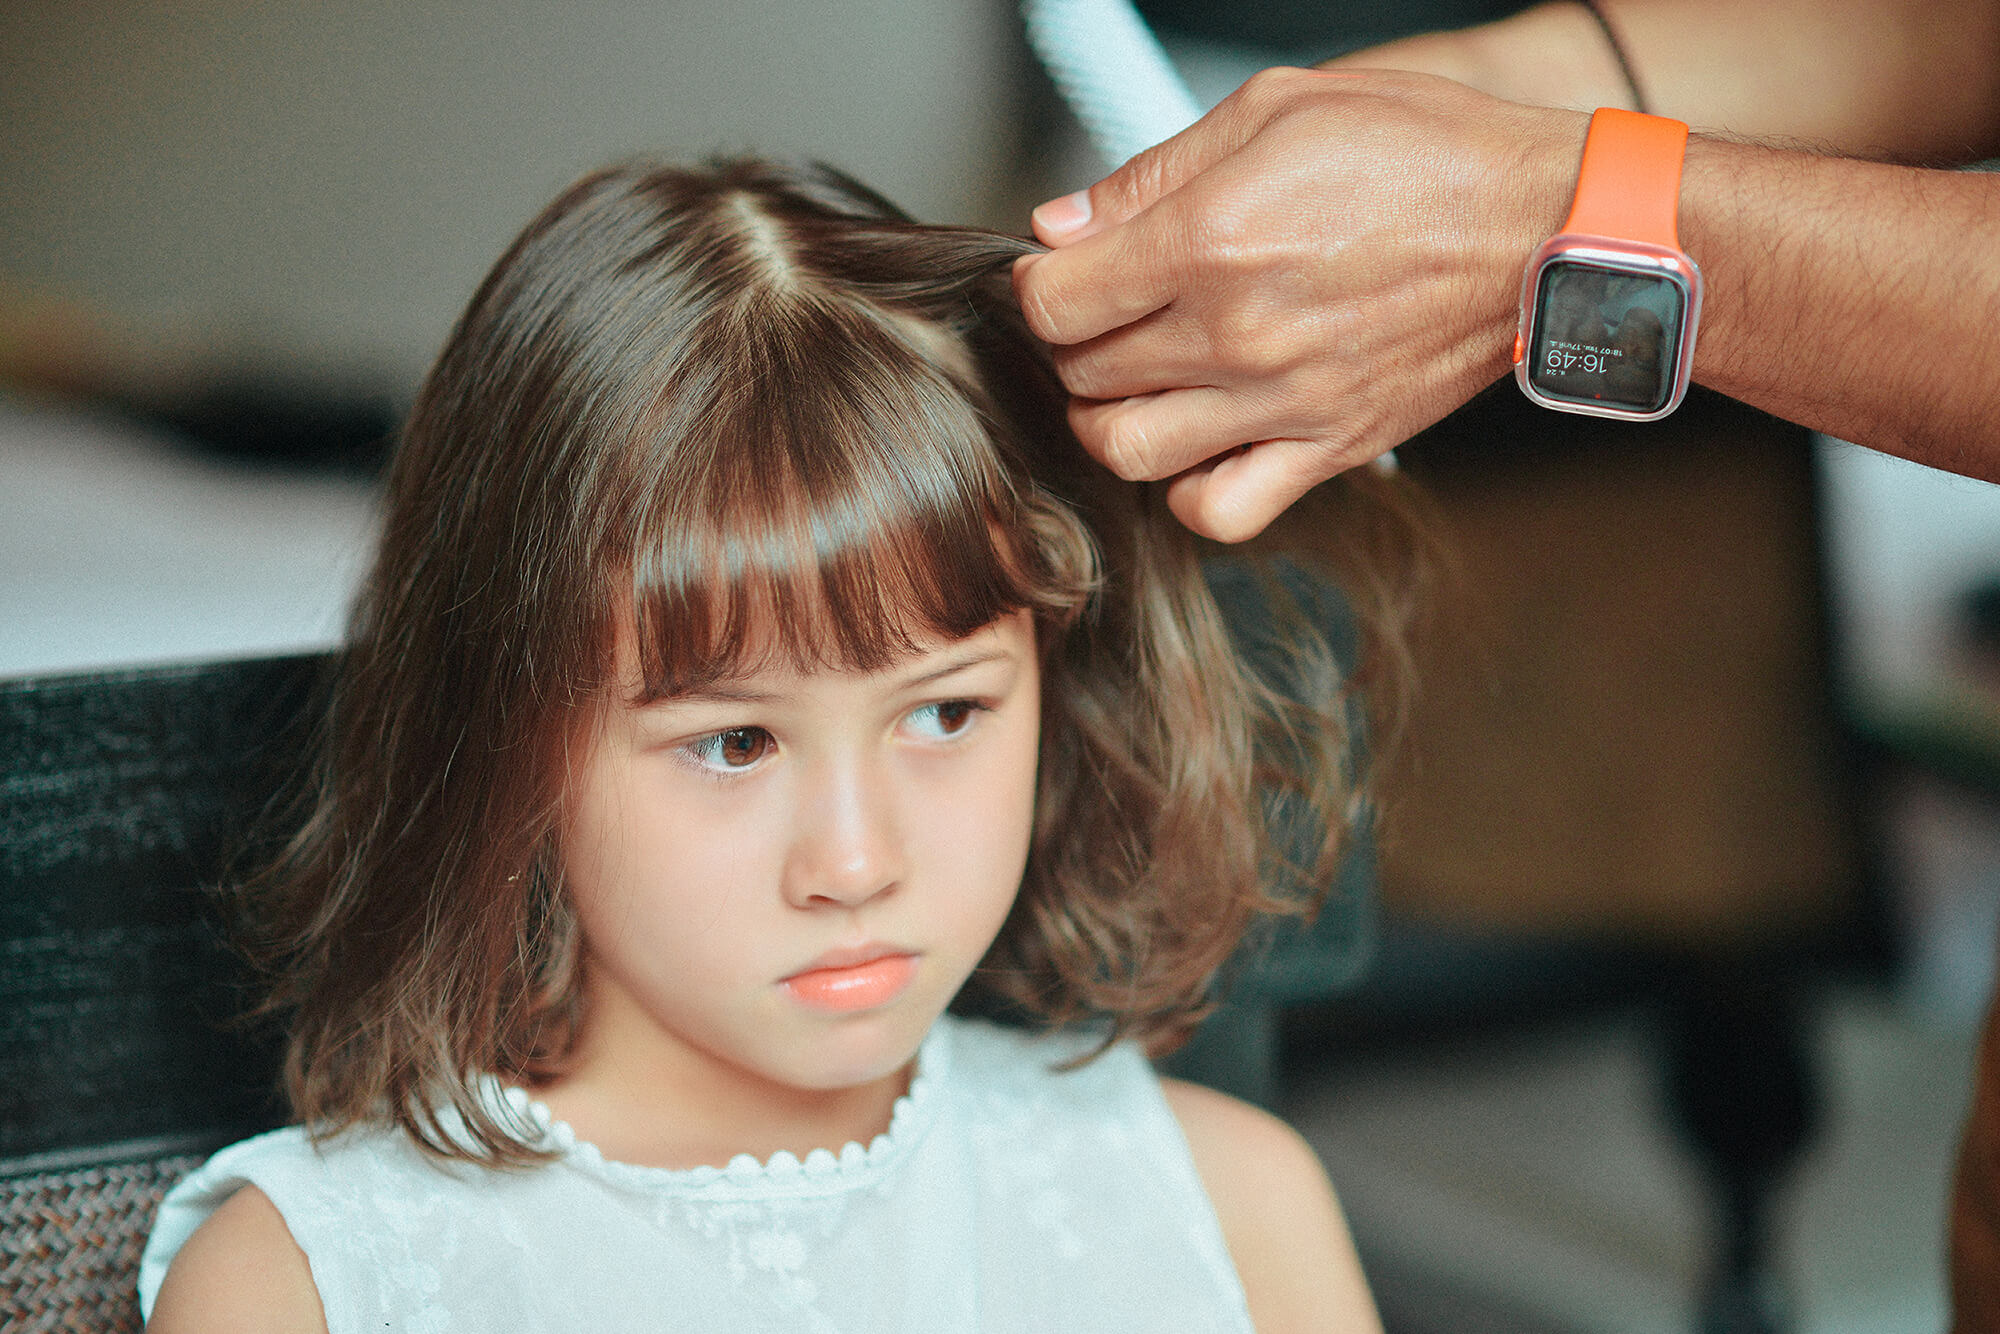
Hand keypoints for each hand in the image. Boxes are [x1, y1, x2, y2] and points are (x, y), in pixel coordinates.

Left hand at [1014, 67, 1578, 539]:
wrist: (1541, 226)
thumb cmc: (1422, 154)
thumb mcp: (1276, 110)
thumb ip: (1153, 174)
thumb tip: (1060, 228)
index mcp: (1210, 242)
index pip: (1054, 302)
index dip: (1041, 286)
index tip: (1064, 274)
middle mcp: (1237, 334)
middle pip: (1083, 374)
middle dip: (1077, 342)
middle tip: (1112, 313)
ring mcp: (1282, 403)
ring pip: (1127, 451)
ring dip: (1111, 417)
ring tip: (1140, 379)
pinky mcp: (1326, 449)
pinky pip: (1218, 510)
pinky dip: (1187, 490)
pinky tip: (1198, 442)